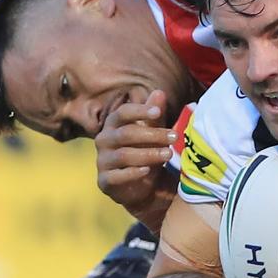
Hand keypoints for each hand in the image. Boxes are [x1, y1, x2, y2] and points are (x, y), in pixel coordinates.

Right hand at [96, 90, 177, 211]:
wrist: (140, 185)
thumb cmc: (144, 150)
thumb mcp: (152, 132)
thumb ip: (154, 115)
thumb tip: (160, 92)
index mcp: (113, 124)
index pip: (123, 113)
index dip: (139, 111)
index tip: (158, 112)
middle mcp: (104, 140)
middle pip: (126, 134)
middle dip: (152, 135)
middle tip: (174, 136)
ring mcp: (103, 161)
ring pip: (123, 155)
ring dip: (148, 154)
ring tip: (169, 154)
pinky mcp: (104, 181)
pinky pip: (116, 176)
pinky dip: (132, 173)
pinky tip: (147, 170)